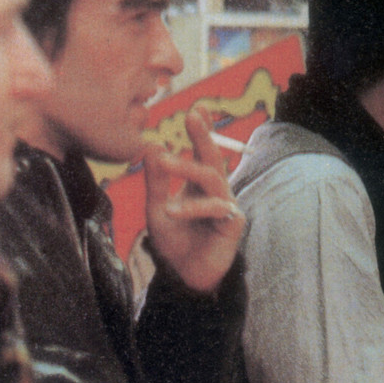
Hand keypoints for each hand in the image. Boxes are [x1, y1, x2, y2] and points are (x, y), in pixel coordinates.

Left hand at [143, 108, 245, 293]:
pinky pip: (214, 207)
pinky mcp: (232, 221)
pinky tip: (171, 210)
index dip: (202, 131)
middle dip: (204, 135)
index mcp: (200, 184)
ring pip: (212, 177)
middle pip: (214, 157)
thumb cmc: (175, 240)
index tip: (198, 108)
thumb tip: (151, 146)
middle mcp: (217, 190)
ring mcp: (227, 204)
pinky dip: (192, 207)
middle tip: (192, 116)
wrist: (184, 275)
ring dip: (187, 167)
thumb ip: (156, 181)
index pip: (203, 152)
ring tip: (164, 161)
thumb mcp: (157, 208)